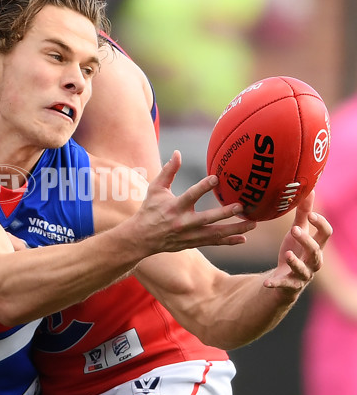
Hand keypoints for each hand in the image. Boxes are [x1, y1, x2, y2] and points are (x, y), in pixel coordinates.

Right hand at [134, 151, 256, 253]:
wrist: (142, 238)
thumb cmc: (149, 209)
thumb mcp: (155, 189)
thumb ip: (168, 171)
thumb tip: (177, 152)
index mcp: (174, 207)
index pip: (190, 196)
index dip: (203, 187)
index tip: (216, 177)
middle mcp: (183, 223)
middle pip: (207, 218)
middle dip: (224, 213)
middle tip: (241, 206)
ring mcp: (189, 235)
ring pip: (215, 233)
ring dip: (234, 229)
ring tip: (252, 224)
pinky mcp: (193, 243)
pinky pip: (214, 242)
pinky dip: (228, 241)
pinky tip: (243, 239)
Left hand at [263, 190, 331, 291]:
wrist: (285, 278)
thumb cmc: (294, 250)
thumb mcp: (298, 231)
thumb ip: (303, 213)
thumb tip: (309, 190)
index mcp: (316, 246)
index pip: (326, 234)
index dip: (321, 224)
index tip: (311, 215)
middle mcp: (313, 262)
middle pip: (315, 251)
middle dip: (306, 241)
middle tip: (294, 230)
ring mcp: (302, 275)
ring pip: (303, 270)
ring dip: (295, 262)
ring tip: (287, 254)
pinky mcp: (289, 286)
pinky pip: (284, 285)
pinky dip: (276, 284)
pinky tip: (267, 283)